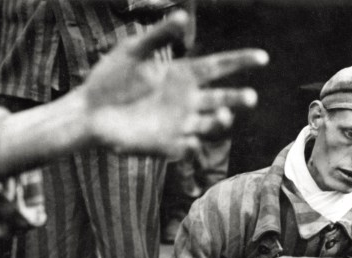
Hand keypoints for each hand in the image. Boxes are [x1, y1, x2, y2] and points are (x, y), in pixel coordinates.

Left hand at [82, 10, 266, 157]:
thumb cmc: (111, 77)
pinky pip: (186, 148)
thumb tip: (182, 16)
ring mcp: (178, 124)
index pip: (219, 67)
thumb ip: (159, 36)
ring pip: (209, 125)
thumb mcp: (134, 50)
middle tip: (250, 97)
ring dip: (219, 121)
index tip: (263, 58)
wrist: (89, 112)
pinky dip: (191, 145)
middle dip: (237, 99)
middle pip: (222, 99)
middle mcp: (187, 101)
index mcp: (183, 75)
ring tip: (222, 115)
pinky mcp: (166, 146)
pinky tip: (189, 140)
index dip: (241, 61)